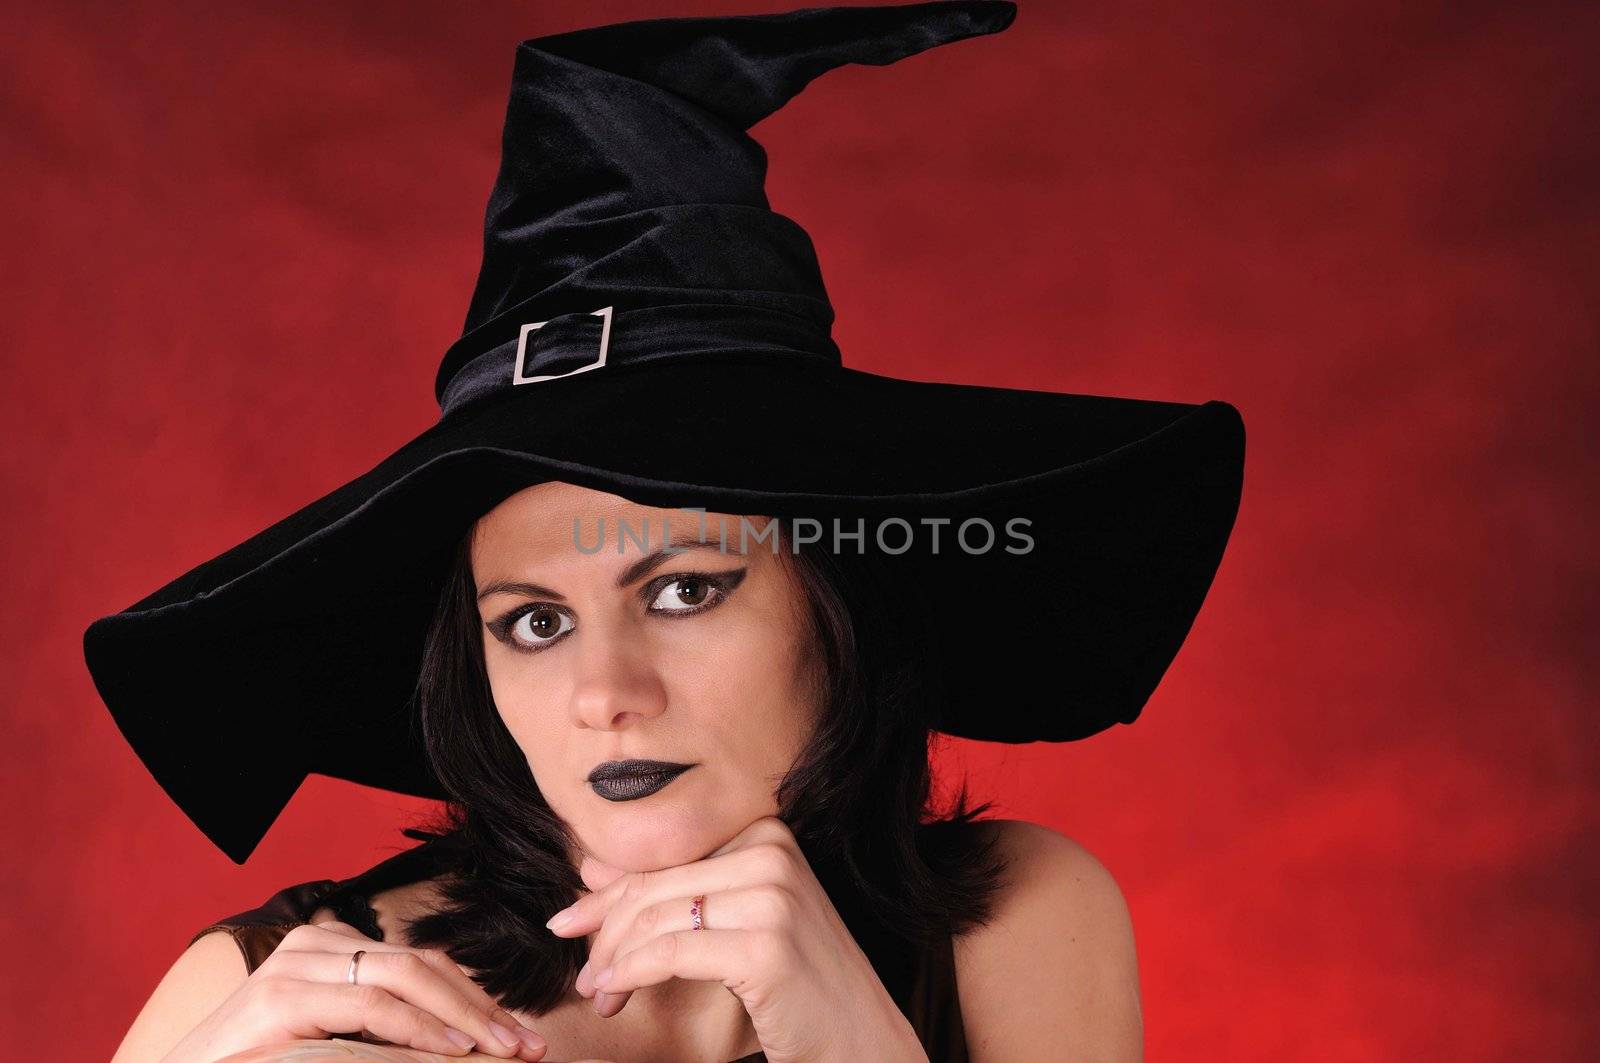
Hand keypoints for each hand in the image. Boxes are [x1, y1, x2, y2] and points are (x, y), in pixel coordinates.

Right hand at [159, 921, 547, 1062]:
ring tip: (504, 1051)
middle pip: (422, 966)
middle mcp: (316, 941)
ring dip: (464, 1018)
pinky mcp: (281, 996)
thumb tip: (465, 1046)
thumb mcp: (336, 1042)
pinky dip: (420, 1028)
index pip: (423, 965)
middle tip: (530, 1047)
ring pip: (404, 977)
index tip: (522, 1039)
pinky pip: (369, 1005)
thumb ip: (383, 1031)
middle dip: (482, 1009)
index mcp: (333, 946)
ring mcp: (296, 963)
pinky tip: (454, 1050)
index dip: (476, 1000)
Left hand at [545, 817, 927, 1062]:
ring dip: (613, 961)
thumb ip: (679, 892)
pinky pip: (671, 954)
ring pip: (657, 920)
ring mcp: (773, 896)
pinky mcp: (766, 945)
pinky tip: (616, 993)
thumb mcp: (741, 923)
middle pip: (656, 887)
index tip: (570, 924)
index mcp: (768, 834)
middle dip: (604, 932)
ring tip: (598, 994)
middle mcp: (773, 853)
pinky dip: (631, 973)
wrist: (863, 1040)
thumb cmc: (800, 986)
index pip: (666, 860)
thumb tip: (592, 871)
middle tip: (583, 975)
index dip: (608, 895)